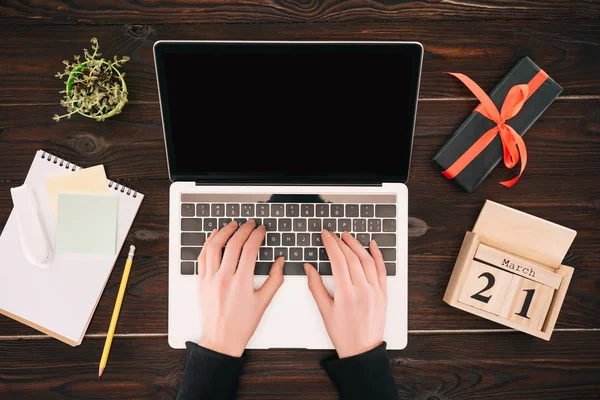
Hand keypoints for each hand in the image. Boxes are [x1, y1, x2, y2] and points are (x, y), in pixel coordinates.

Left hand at [197, 219, 284, 356]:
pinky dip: (208, 243)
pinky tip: (215, 236)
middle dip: (244, 229)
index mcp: (242, 282)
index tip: (261, 230)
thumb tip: (280, 260)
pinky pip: (203, 256)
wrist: (221, 340)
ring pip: (215, 246)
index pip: (250, 249)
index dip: (257, 235)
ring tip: (233, 224)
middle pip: (234, 244)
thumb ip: (275, 279)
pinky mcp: (201, 282)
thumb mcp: (264, 302)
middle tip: (251, 224)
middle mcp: (224, 278)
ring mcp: (210, 279)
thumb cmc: (242, 324)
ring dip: (224, 231)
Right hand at [304, 230, 387, 358]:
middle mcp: (362, 289)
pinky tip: (372, 245)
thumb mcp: (324, 311)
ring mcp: (375, 291)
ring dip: (357, 245)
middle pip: (351, 257)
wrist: (362, 350)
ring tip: (347, 236)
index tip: (325, 235)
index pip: (338, 260)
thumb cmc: (343, 334)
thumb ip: (315, 286)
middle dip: (341, 242)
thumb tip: (309, 267)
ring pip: (367, 260)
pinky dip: (378, 255)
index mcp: (345, 294)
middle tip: (333, 234)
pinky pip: (382, 270)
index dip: (331, 244)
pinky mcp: (383, 293)